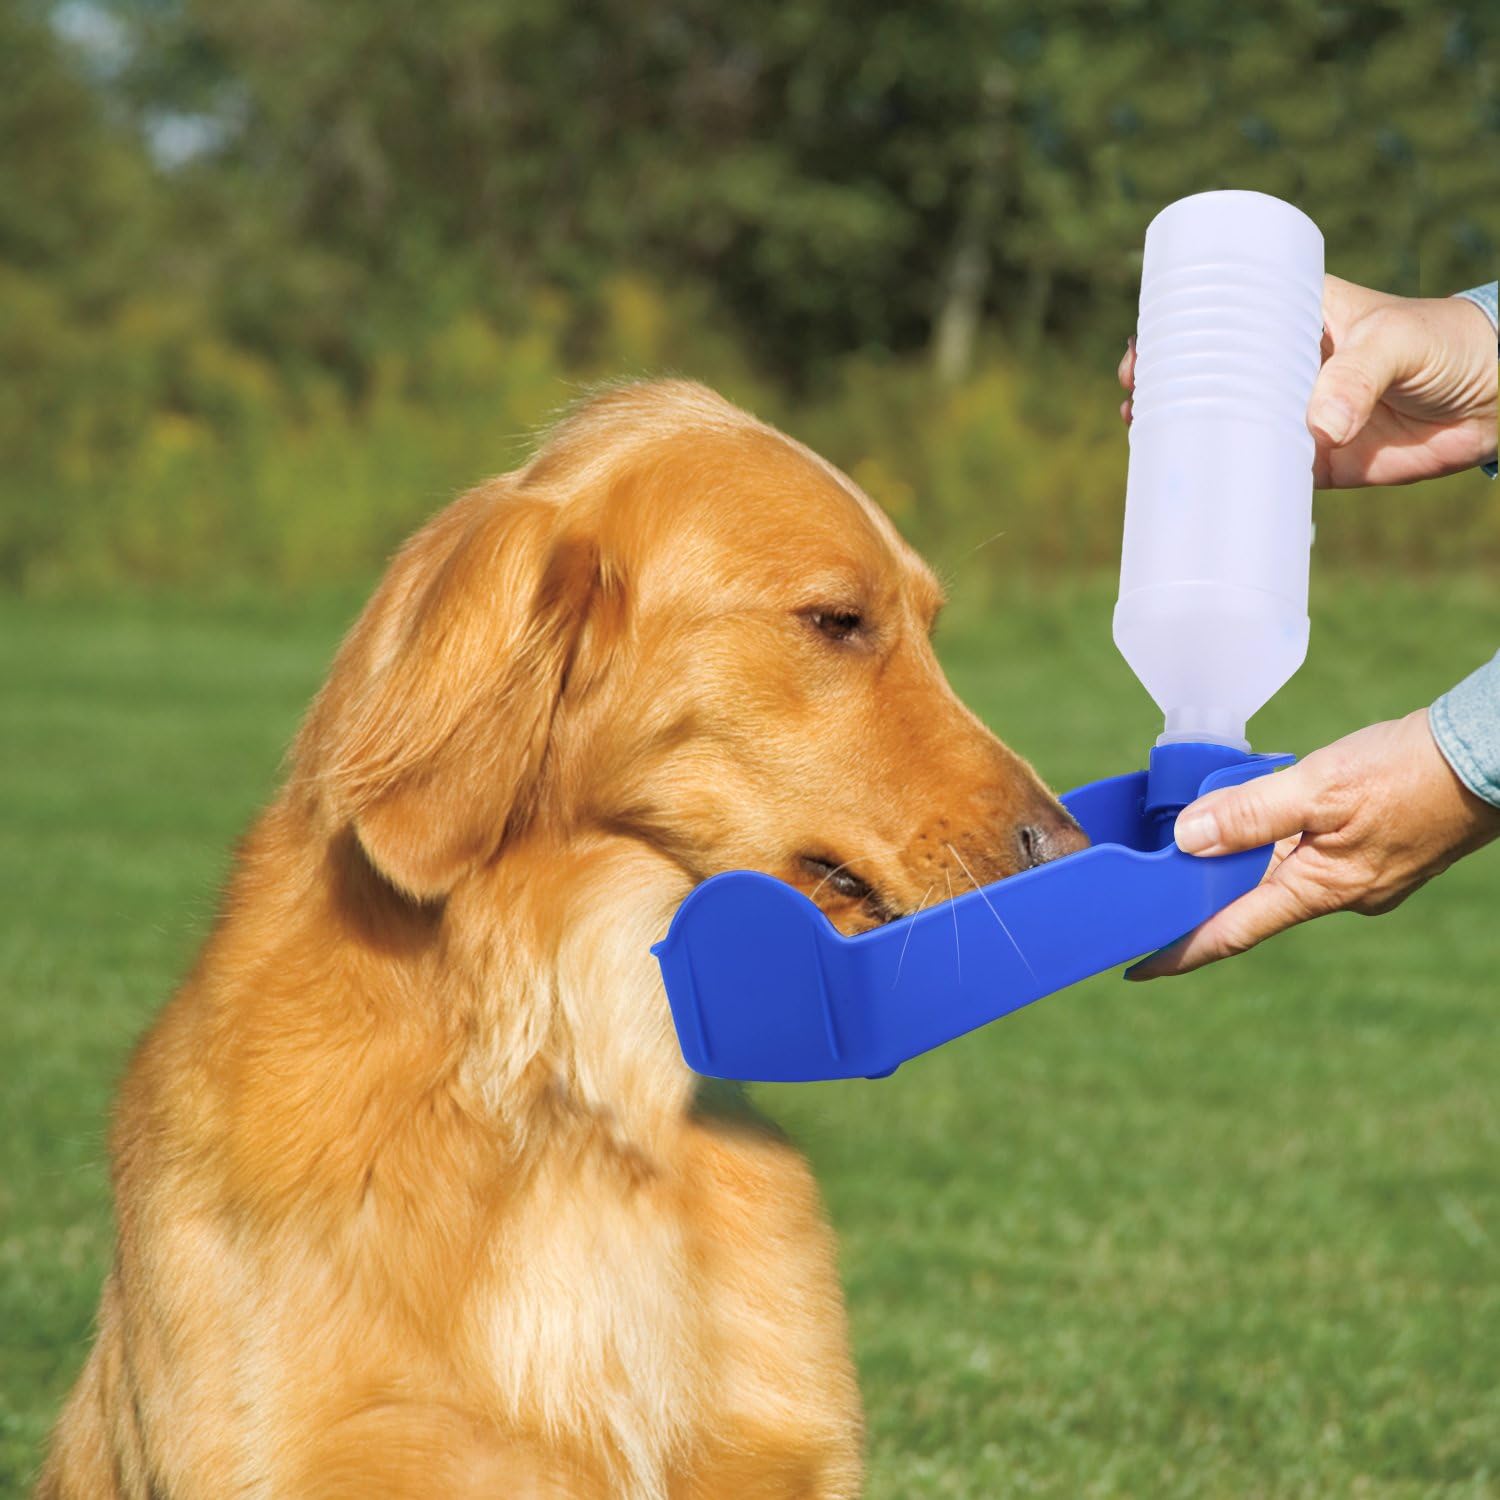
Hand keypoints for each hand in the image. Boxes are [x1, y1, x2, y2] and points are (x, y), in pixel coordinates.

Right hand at [1118, 274, 1498, 486]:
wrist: (1499, 401)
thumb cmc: (1449, 344)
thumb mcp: (1398, 341)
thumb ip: (1359, 376)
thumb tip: (1317, 427)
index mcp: (1298, 319)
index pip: (1226, 317)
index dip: (1176, 330)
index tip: (1143, 348)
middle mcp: (1288, 367)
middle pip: (1211, 373)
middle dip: (1164, 384)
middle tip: (1133, 398)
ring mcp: (1297, 415)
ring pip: (1225, 425)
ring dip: (1183, 434)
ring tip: (1142, 437)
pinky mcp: (1314, 463)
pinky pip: (1260, 475)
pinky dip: (1227, 483)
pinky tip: (1192, 486)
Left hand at [1126, 710, 1499, 979]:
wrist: (1490, 757)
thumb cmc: (1409, 771)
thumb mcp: (1317, 787)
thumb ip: (1249, 813)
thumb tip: (1188, 841)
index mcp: (1318, 890)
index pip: (1231, 933)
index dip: (1179, 952)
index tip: (1135, 968)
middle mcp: (1340, 896)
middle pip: (1251, 902)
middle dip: (1204, 892)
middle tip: (1150, 882)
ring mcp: (1362, 879)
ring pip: (1282, 875)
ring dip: (1243, 860)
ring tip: (1201, 835)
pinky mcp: (1378, 856)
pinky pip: (1310, 856)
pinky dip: (1279, 842)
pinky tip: (1267, 813)